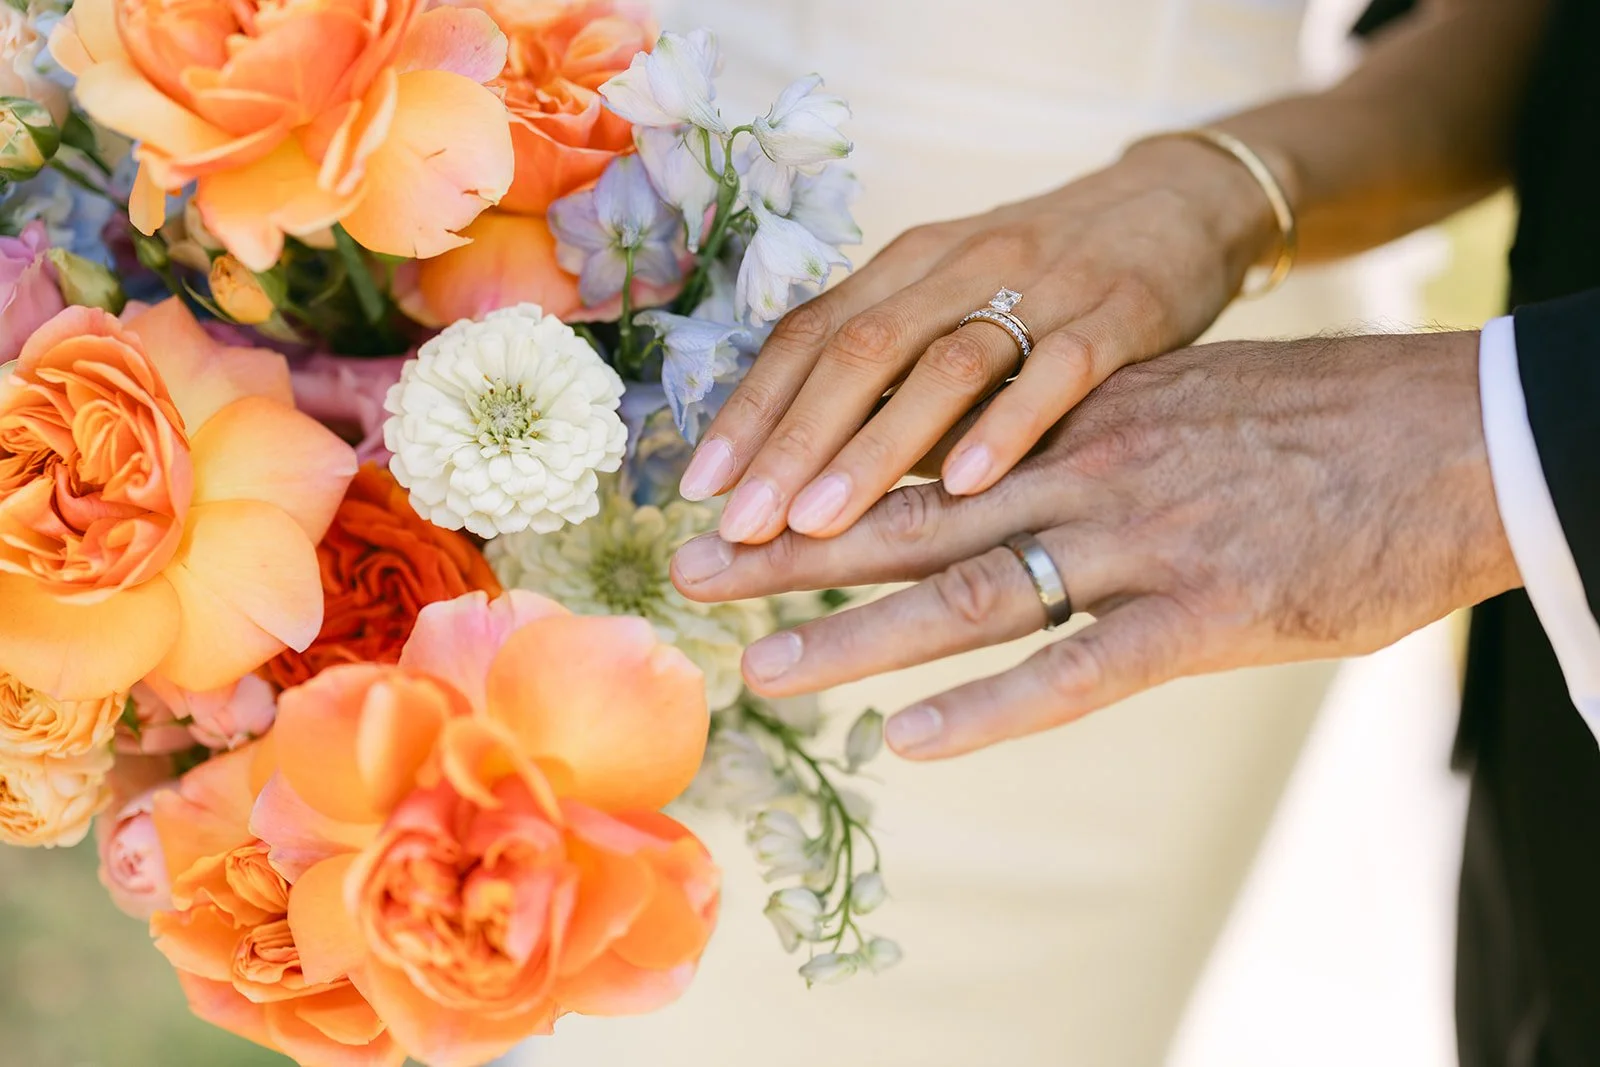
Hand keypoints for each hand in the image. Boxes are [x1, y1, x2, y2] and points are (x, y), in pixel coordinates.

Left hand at [670, 332, 1519, 758]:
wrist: (1447, 432)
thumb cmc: (1313, 422)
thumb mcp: (1172, 398)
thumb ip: (1082, 435)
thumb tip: (1002, 468)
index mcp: (1070, 420)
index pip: (917, 454)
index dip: (817, 482)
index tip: (732, 506)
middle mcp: (1082, 472)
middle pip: (908, 516)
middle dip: (790, 552)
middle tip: (690, 573)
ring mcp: (1139, 542)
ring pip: (971, 592)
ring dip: (858, 633)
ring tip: (767, 668)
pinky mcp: (1206, 615)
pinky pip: (1081, 669)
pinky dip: (996, 707)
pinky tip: (916, 738)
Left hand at [677, 137, 1282, 543]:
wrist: (1179, 206)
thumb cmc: (1043, 286)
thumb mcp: (954, 311)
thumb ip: (891, 384)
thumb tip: (797, 479)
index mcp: (908, 265)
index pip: (809, 335)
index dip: (751, 410)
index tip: (698, 490)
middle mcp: (961, 266)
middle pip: (859, 352)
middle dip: (791, 444)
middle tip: (738, 528)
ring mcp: (1042, 287)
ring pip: (944, 365)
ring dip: (875, 448)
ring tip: (819, 522)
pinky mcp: (1122, 312)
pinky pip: (1059, 369)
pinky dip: (1007, 424)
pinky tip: (964, 485)